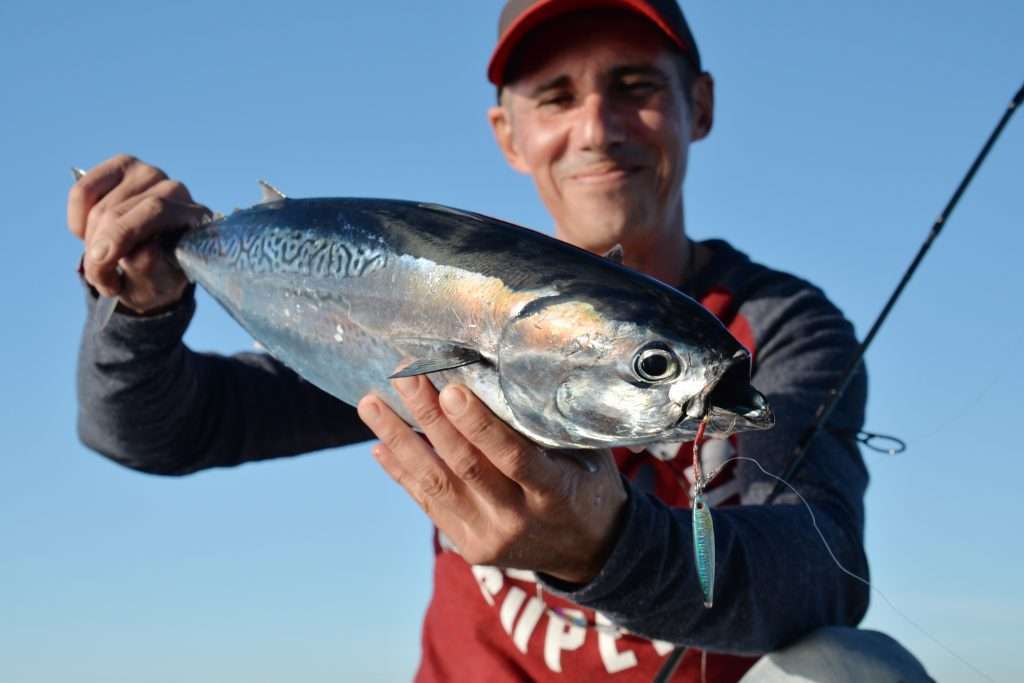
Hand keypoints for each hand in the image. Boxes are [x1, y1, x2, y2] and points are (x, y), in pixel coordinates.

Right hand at [67, 154, 210, 313]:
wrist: (152, 266)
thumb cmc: (157, 275)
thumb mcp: (154, 286)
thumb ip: (146, 269)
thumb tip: (136, 250)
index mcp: (195, 216)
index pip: (154, 210)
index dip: (120, 235)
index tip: (102, 266)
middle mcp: (174, 189)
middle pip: (119, 212)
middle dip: (98, 250)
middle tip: (100, 277)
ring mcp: (148, 173)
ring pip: (99, 208)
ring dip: (90, 241)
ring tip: (102, 262)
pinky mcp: (121, 166)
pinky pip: (82, 192)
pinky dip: (77, 221)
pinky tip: (89, 235)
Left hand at [357, 375, 627, 583]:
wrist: (589, 552)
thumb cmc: (587, 485)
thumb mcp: (586, 455)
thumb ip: (548, 426)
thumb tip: (504, 373)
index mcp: (555, 493)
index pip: (514, 457)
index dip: (480, 426)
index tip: (450, 390)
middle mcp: (518, 519)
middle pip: (464, 466)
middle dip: (429, 418)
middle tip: (402, 377)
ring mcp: (490, 538)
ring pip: (436, 485)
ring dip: (400, 441)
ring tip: (371, 405)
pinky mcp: (469, 547)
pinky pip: (429, 505)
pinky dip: (402, 473)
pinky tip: (380, 444)